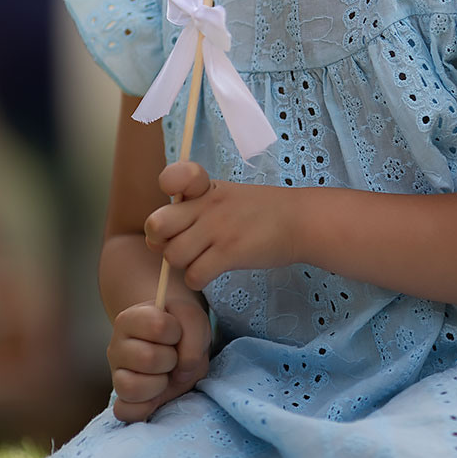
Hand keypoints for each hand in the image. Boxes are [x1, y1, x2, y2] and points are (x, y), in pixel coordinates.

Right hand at [107, 296, 210, 422]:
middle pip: (147, 358)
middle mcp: (116, 346)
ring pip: (131, 388)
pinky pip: (125, 412)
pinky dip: (146, 408)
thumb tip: (181, 372)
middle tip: (172, 356)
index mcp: (130, 319)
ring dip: (159, 384)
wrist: (177, 341)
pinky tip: (156, 396)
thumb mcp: (194, 319)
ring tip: (164, 375)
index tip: (176, 332)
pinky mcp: (121, 400)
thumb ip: (193, 337)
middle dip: (171, 359)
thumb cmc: (181, 327)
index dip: (176, 331)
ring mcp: (116, 375)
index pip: (158, 326)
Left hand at [145, 161, 296, 290]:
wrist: (301, 220)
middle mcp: (207, 205)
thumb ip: (194, 209)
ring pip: (173, 256)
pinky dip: (199, 279)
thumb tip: (157, 238)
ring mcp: (218, 227)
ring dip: (183, 265)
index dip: (167, 194)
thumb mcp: (227, 197)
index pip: (170, 178)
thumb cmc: (262, 212)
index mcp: (206, 188)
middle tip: (180, 246)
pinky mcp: (230, 252)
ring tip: (201, 261)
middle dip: (161, 241)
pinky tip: (212, 272)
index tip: (181, 209)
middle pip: (156, 224)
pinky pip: (194, 275)